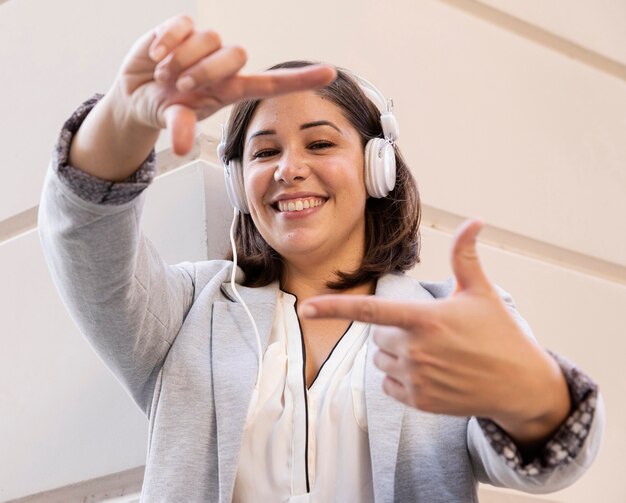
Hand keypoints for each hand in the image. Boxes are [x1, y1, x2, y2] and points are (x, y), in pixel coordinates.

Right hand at [115, 14, 335, 154]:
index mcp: (231, 90)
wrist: (135, 94)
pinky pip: (183, 25)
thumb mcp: (173, 120)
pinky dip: (167, 41)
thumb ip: (180, 129)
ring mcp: (204, 45)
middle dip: (206, 71)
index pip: (272, 83)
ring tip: (165, 75)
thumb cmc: (165, 108)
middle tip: (181, 86)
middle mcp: (223, 66)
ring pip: (210, 38)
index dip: (300, 80)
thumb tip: (181, 146)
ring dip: (182, 59)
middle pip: (237, 54)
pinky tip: (156, 54)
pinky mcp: (182, 28)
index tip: (331, 74)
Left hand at [300, 220, 570, 444]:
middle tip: (429, 333)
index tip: (306, 308)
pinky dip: (401, 378)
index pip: (370, 311)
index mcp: (425, 319)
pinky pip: (389, 385)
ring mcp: (416, 378)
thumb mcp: (482, 292)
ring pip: (381, 360)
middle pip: (377, 336)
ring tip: (432, 354)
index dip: (335, 308)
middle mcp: (415, 350)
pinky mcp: (419, 401)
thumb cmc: (501, 335)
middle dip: (394, 331)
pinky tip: (430, 374)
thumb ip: (466, 256)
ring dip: (396, 355)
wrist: (521, 385)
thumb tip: (473, 220)